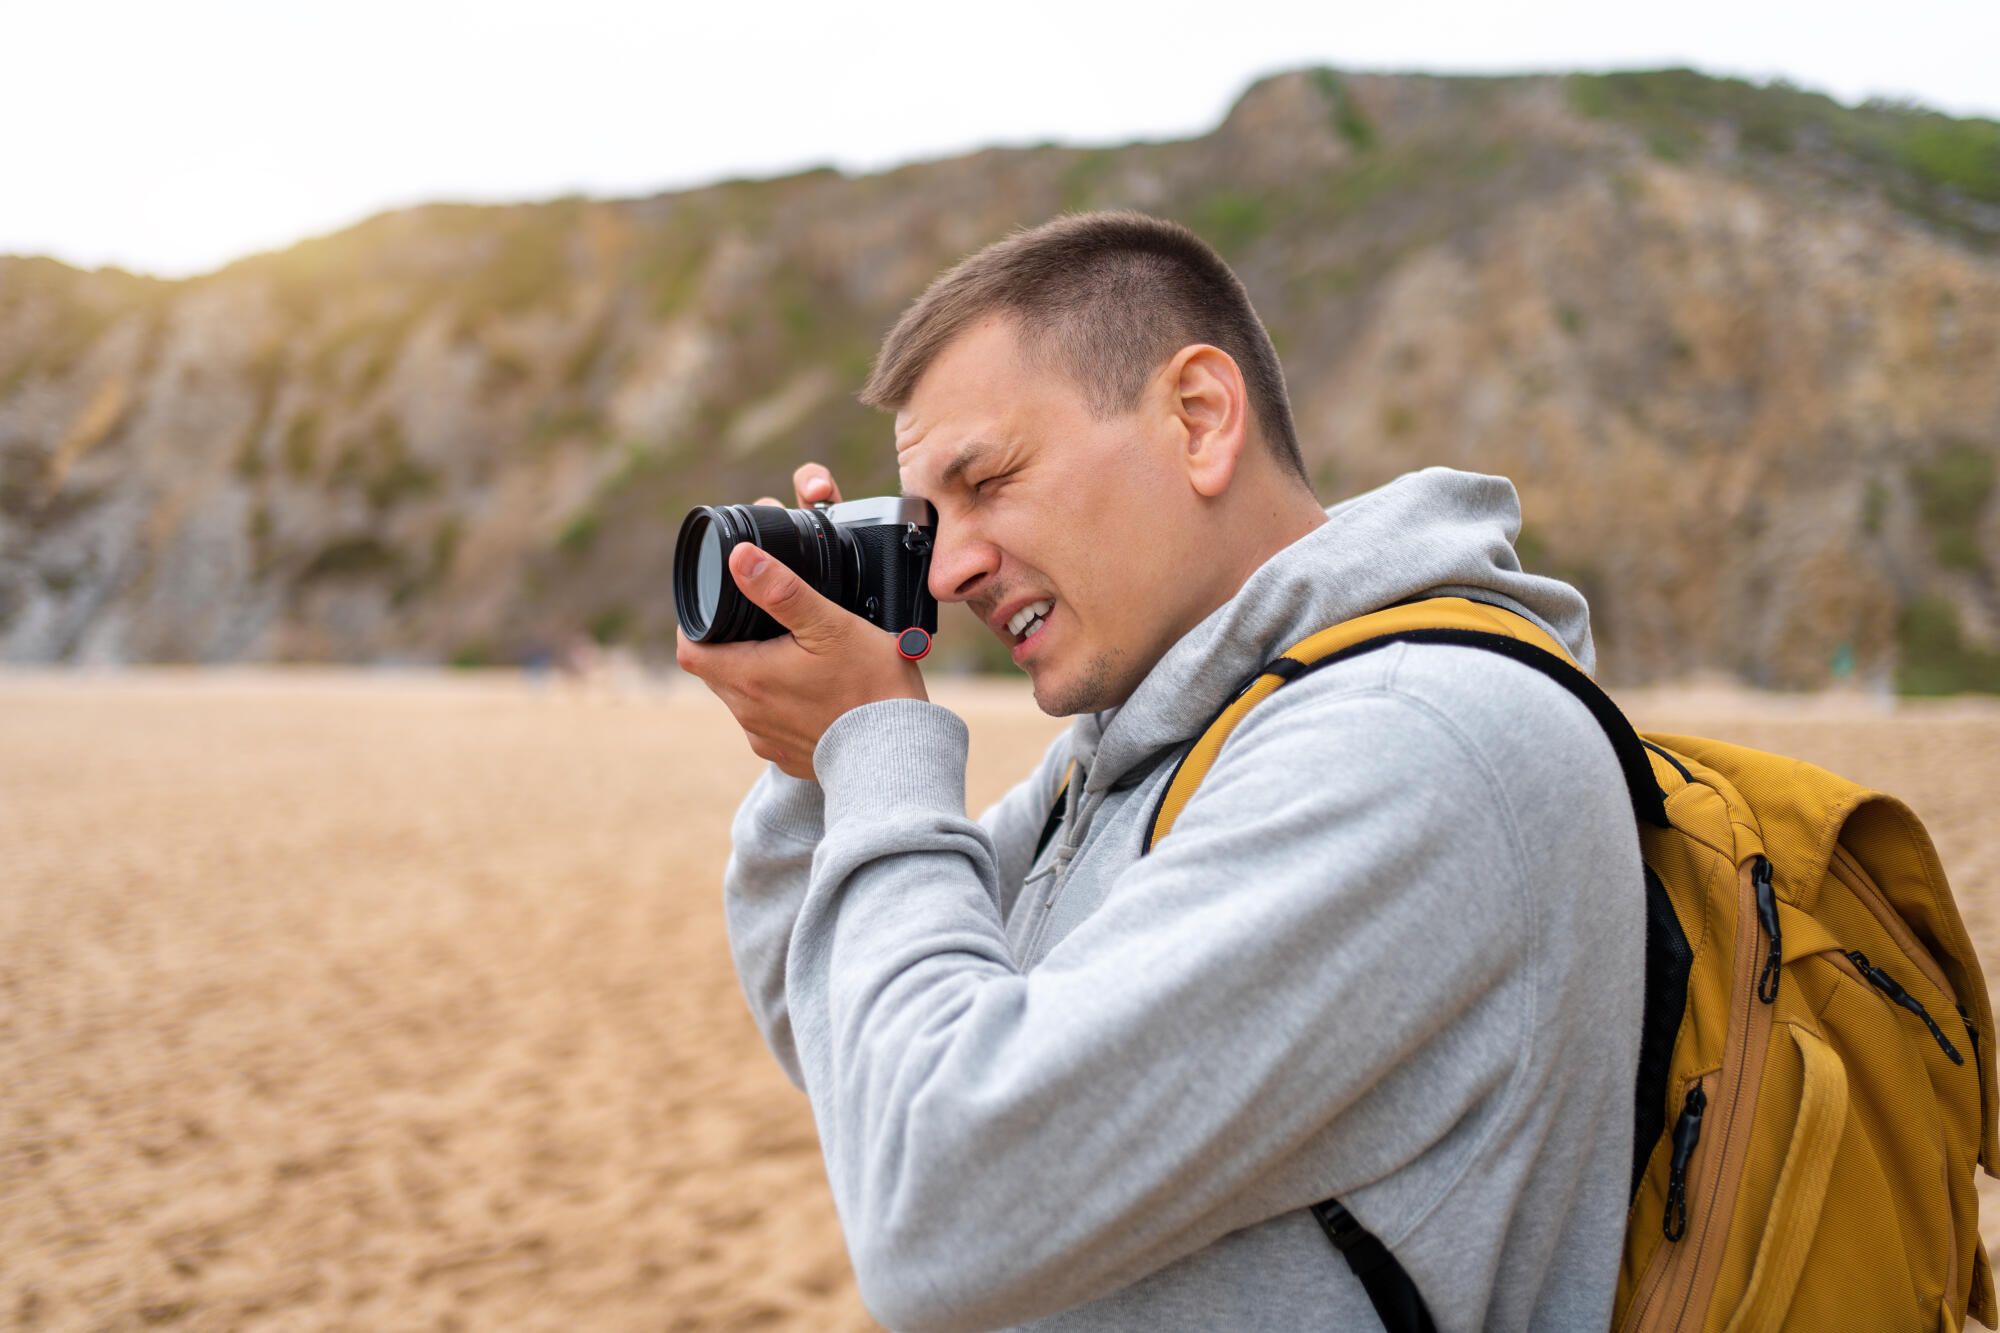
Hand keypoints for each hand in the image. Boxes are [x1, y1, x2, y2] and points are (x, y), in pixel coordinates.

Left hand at [677, 463, 928, 778]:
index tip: (715, 610)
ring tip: (792, 657)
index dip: (694, 627)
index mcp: (749, 677)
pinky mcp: (788, 756)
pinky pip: (770, 726)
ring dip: (756, 677)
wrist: (899, 751)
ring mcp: (767, 739)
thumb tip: (740, 557)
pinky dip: (781, 707)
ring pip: (743, 700)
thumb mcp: (829, 625)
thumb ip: (781, 589)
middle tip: (760, 625)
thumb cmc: (870, 687)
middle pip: (716, 673)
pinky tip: (813, 695)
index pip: (690, 652)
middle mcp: (749, 714)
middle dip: (729, 647)